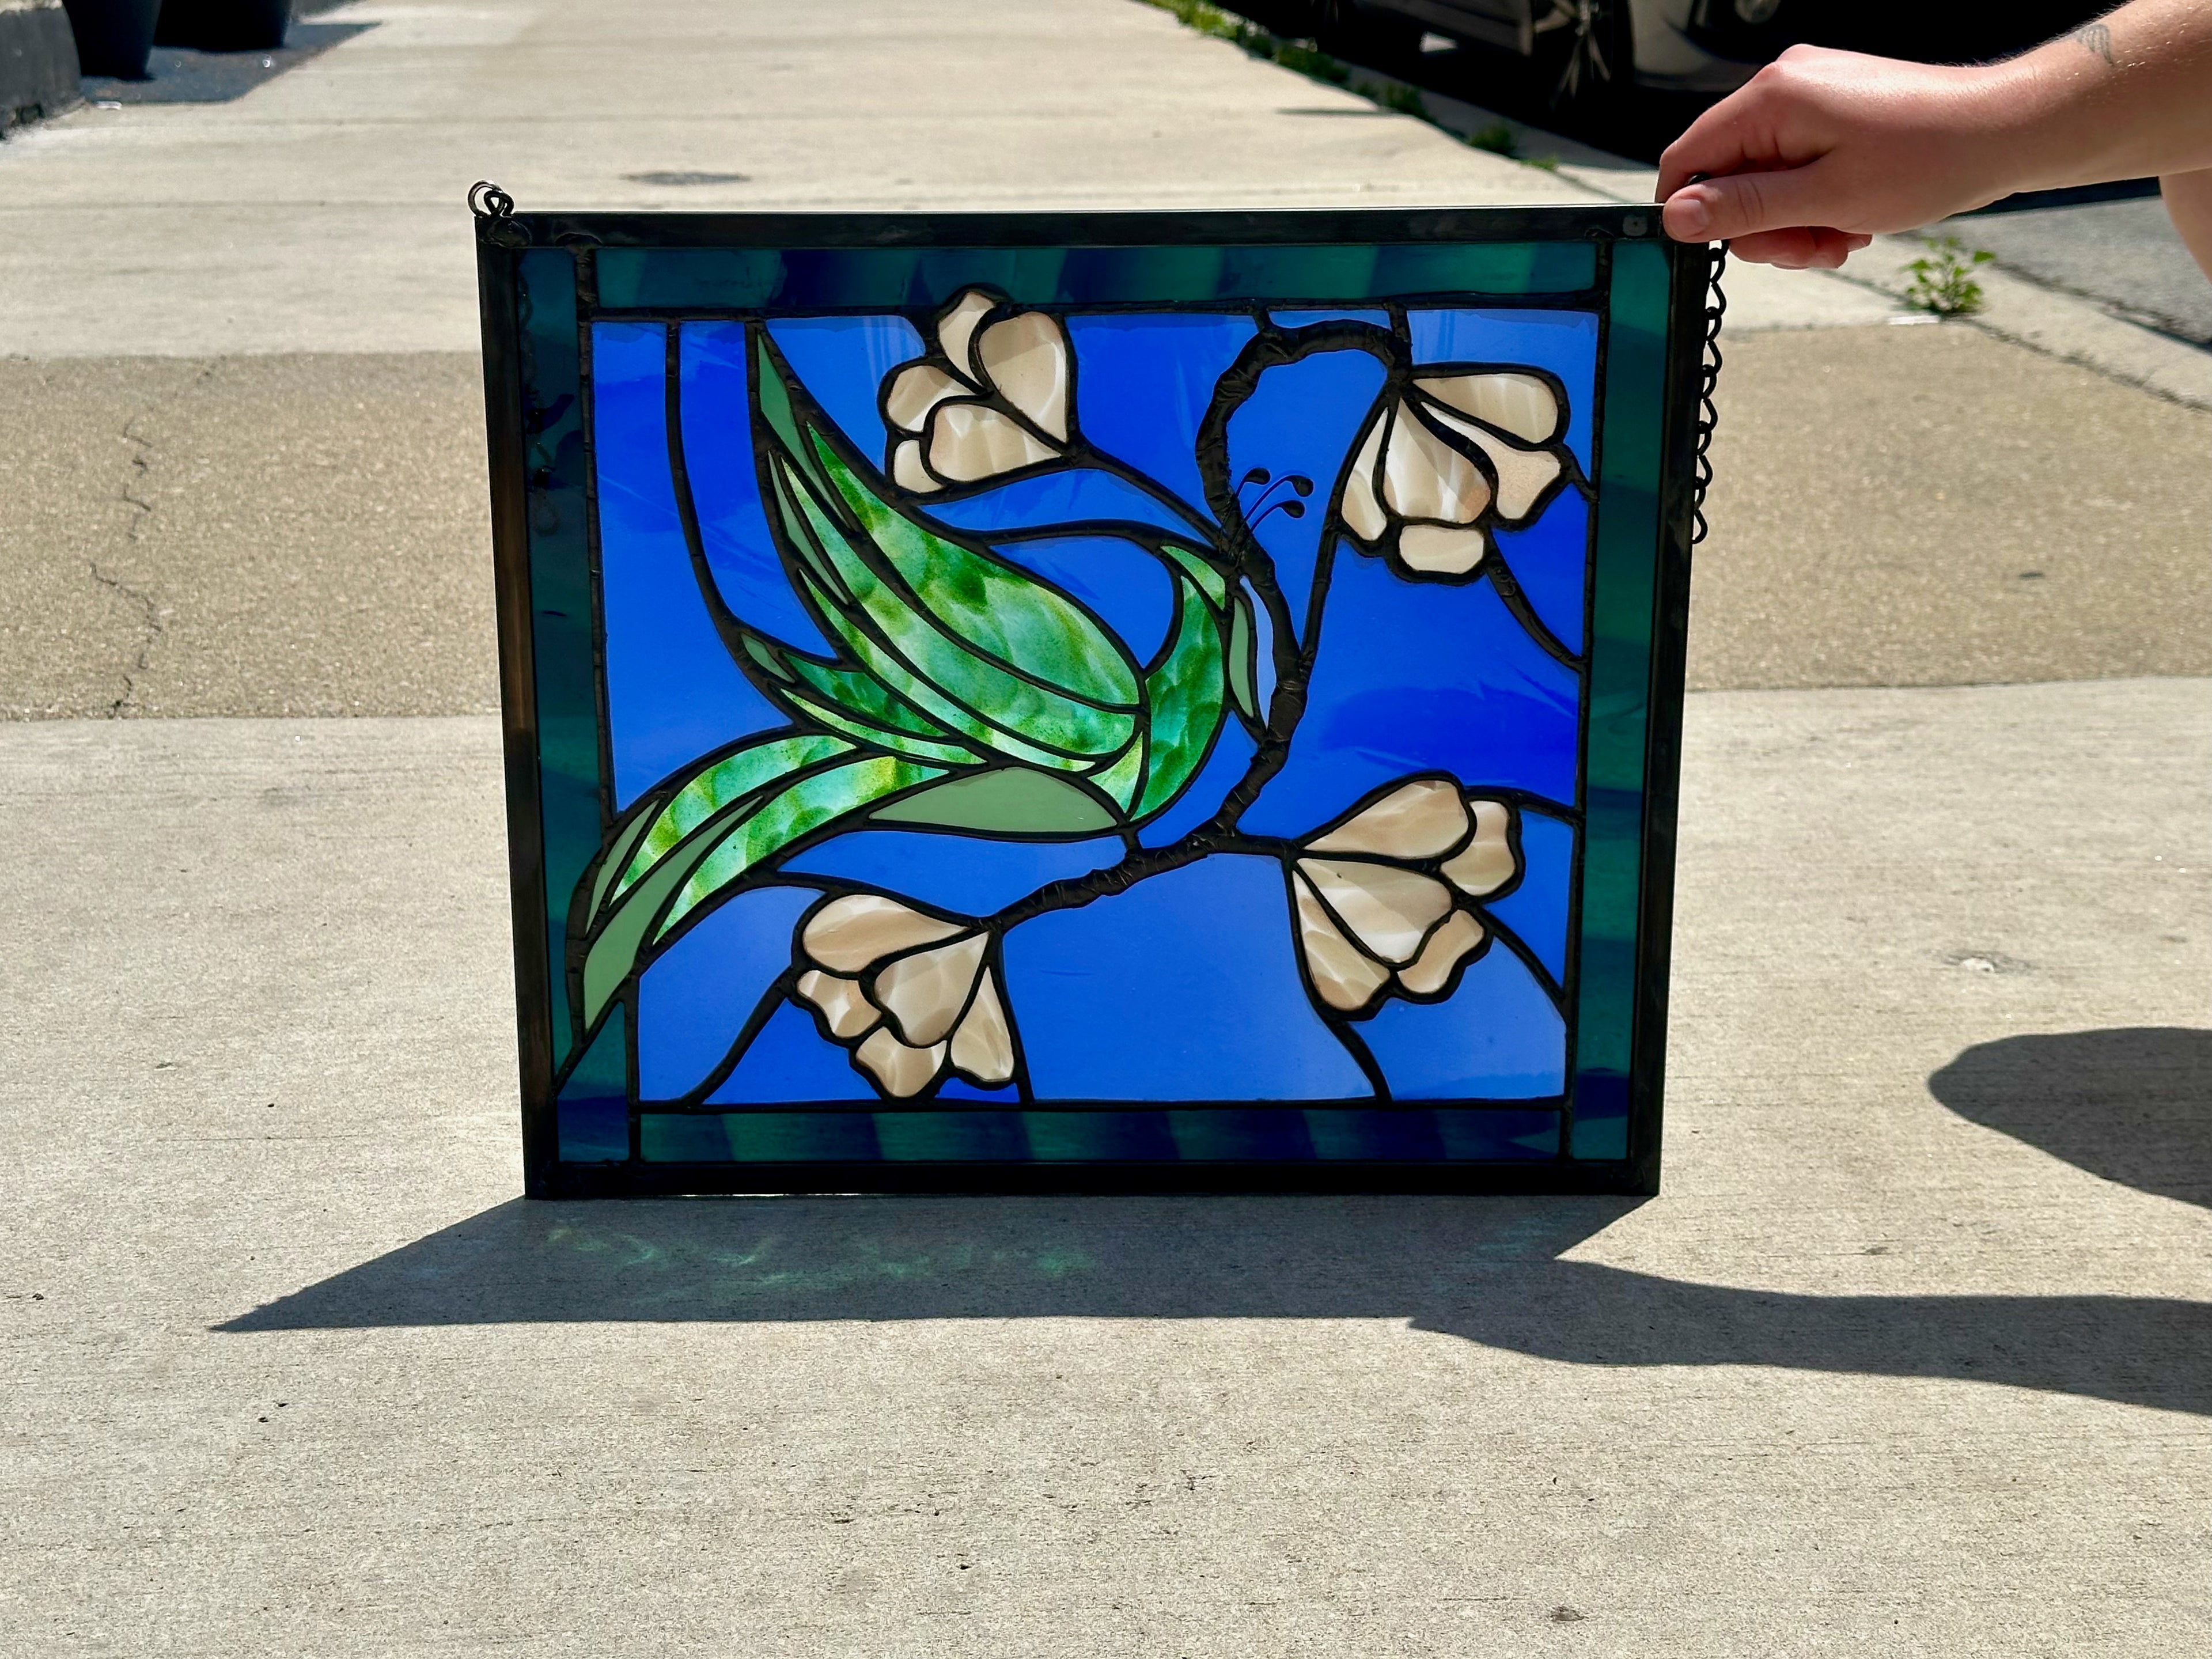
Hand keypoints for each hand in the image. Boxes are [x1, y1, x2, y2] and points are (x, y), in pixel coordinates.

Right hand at [1656, 46, 2021, 267]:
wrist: (2003, 130)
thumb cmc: (1928, 158)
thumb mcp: (1825, 199)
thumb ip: (1744, 207)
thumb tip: (1676, 216)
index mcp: (1772, 99)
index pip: (1688, 158)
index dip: (1695, 212)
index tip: (1732, 247)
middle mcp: (1785, 85)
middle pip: (1728, 173)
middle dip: (1762, 225)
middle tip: (1808, 249)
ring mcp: (1812, 93)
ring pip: (1765, 176)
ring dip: (1793, 221)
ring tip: (1839, 236)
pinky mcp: (1835, 106)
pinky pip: (1797, 163)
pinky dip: (1815, 200)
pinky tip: (1850, 218)